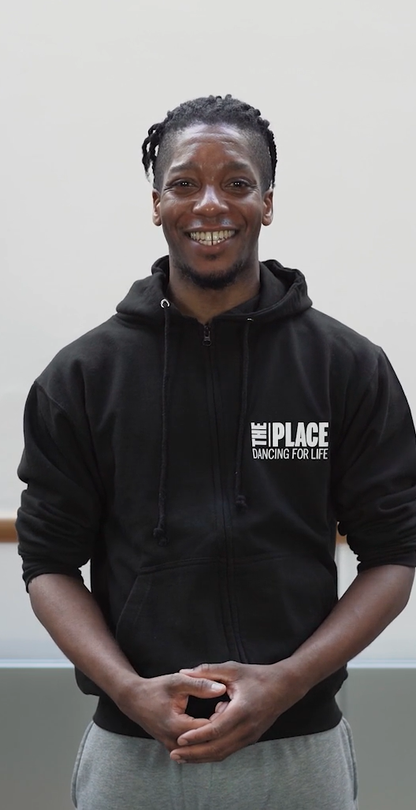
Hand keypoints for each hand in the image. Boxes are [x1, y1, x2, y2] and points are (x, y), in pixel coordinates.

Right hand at [116, 672, 226, 751]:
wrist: (134, 700)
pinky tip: (211, 722)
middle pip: (206, 741)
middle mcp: (175, 742)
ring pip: (201, 747)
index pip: (208, 729)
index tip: (228, 702)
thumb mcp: (177, 682)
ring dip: (212, 733)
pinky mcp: (174, 748)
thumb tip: (222, 688)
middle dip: (219, 726)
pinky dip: (205, 737)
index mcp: (176, 727)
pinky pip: (194, 747)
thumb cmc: (155, 689)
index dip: (220, 716)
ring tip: (220, 713)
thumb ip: (200, 685)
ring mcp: (173, 748)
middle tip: (227, 707)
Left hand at [169, 660, 304, 762]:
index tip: (180, 739)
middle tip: (174, 754)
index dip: (197, 736)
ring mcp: (250, 736)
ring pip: (223, 753)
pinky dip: (212, 752)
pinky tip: (198, 750)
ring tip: (181, 757)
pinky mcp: (250, 739)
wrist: (285, 687)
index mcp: (242, 710)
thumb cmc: (257, 676)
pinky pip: (228, 750)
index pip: (216, 729)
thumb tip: (183, 672)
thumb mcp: (232, 670)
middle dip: (194, 754)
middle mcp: (247, 728)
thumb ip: (207, 672)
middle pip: (217, 748)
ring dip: (201, 757)